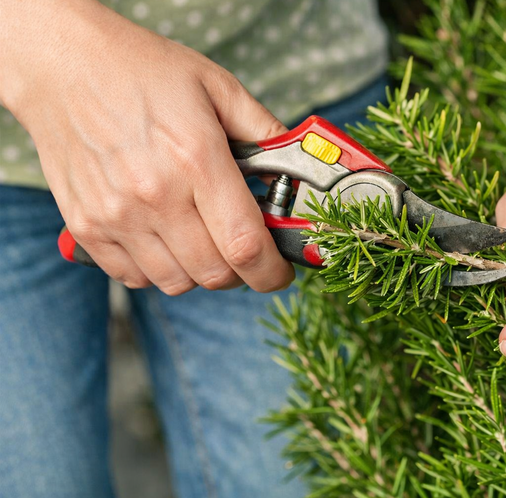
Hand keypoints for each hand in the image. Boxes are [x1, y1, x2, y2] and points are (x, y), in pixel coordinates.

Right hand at [0, 1, 293, 294]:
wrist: (65, 65)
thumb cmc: (144, 72)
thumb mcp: (218, 87)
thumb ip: (266, 132)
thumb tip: (300, 172)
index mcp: (196, 159)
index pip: (245, 245)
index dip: (272, 271)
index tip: (280, 270)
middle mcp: (154, 195)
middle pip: (215, 274)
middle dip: (243, 273)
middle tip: (245, 250)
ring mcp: (115, 216)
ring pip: (177, 283)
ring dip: (201, 272)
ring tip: (204, 239)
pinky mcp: (86, 227)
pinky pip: (134, 278)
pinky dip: (159, 270)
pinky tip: (167, 239)